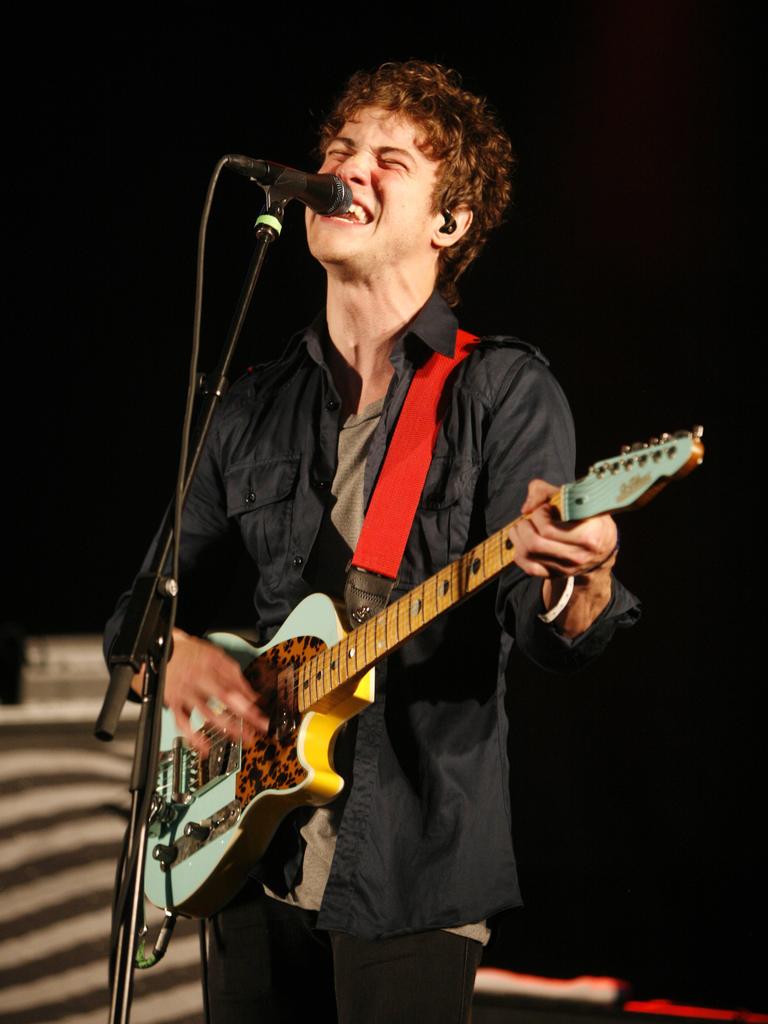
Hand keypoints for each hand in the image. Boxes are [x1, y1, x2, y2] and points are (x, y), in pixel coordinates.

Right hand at [133, 629, 269, 751]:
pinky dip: (193, 737)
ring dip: (223, 728)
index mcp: (212, 668)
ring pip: (205, 713)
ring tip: (238, 738)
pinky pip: (183, 723)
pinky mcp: (174, 703)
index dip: (247, 705)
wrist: (164, 650)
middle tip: (253, 733)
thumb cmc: (193, 654)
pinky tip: (204, 747)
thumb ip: (235, 676)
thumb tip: (252, 696)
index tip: (260, 718)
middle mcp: (199, 681)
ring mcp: (186, 693)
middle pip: (223, 701)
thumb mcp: (217, 657)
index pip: (234, 689)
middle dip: (240, 718)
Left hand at [508, 479, 617, 635]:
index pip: (548, 529)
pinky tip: (523, 542)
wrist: (604, 545)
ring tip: (523, 527)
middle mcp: (577, 556)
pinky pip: (528, 568)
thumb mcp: (574, 498)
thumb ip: (546, 492)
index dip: (539, 514)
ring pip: (528, 555)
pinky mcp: (556, 574)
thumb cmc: (587, 516)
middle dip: (524, 526)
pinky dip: (519, 554)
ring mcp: (566, 568)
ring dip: (518, 537)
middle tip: (529, 518)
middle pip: (534, 544)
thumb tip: (526, 509)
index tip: (546, 508)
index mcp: (587, 535)